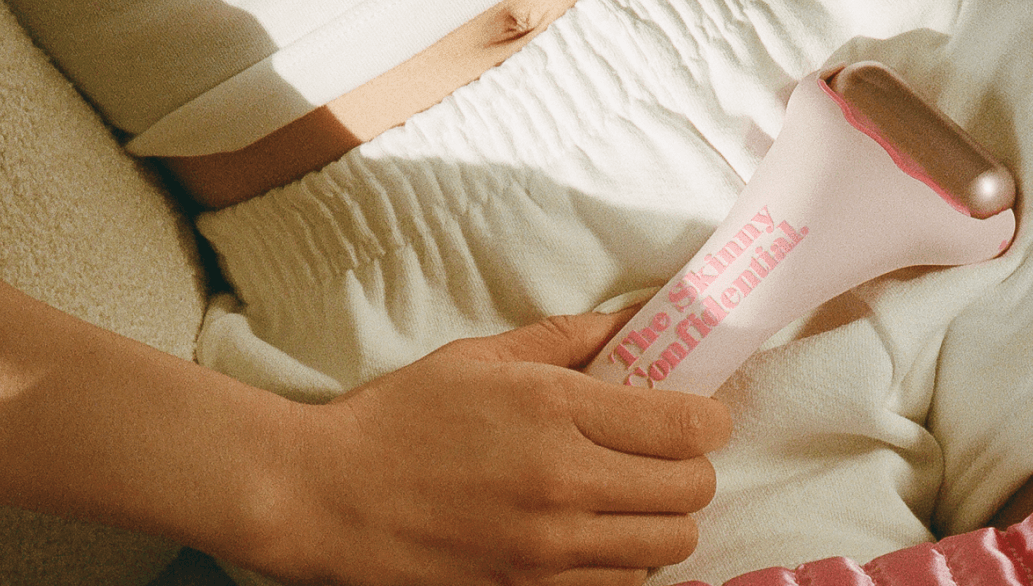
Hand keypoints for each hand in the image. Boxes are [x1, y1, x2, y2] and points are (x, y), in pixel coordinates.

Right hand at [246, 312, 732, 585]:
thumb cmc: (397, 419)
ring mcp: (548, 548)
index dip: (709, 418)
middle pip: (693, 489)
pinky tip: (595, 537)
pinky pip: (623, 584)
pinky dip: (625, 561)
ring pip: (670, 545)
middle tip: (661, 457)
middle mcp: (562, 480)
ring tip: (629, 500)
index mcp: (553, 408)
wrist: (323, 497)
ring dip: (663, 520)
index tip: (695, 414)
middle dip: (691, 469)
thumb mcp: (481, 358)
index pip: (689, 425)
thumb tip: (638, 319)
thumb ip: (569, 339)